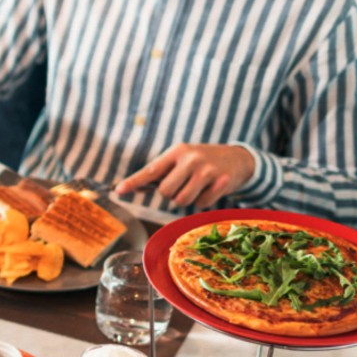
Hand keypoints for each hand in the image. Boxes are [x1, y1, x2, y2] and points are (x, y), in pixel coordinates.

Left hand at [115, 143, 254, 207]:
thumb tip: (131, 187)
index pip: (150, 171)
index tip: (118, 191)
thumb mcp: (182, 159)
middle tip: (182, 185)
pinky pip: (201, 204)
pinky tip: (211, 188)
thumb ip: (161, 172)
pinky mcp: (221, 181)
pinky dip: (203, 201)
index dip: (133, 182)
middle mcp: (190, 159)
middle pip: (165, 192)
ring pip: (182, 201)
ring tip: (197, 186)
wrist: (238, 158)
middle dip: (171, 194)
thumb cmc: (202, 161)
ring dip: (187, 199)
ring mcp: (206, 170)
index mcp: (176, 152)